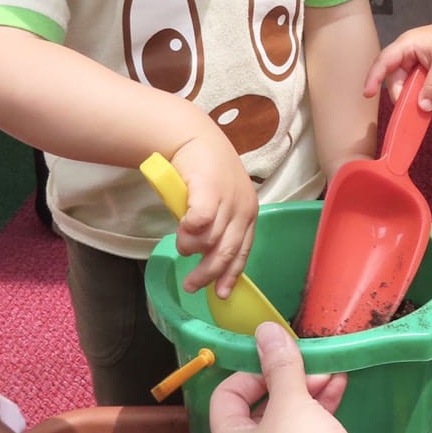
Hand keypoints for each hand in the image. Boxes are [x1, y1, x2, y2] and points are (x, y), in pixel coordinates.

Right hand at [170, 137, 258, 297]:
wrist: (194, 137)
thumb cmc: (207, 171)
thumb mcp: (222, 201)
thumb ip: (220, 227)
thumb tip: (209, 258)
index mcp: (249, 214)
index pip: (243, 252)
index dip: (231, 275)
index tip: (220, 294)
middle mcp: (243, 209)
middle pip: (226, 252)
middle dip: (208, 274)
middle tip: (191, 285)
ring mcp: (227, 199)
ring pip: (210, 240)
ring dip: (192, 249)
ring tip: (181, 247)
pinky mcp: (208, 191)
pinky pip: (200, 222)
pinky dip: (190, 232)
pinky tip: (182, 232)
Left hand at [210, 322, 389, 432]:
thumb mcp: (290, 404)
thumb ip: (280, 365)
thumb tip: (265, 330)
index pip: (226, 395)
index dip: (251, 371)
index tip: (279, 357)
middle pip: (261, 407)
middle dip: (287, 379)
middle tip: (312, 363)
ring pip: (289, 419)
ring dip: (309, 391)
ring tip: (332, 370)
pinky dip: (322, 411)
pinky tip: (340, 388)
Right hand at [362, 20, 431, 115]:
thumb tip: (423, 107)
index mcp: (407, 45)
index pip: (384, 60)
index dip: (374, 77)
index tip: (368, 94)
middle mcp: (406, 55)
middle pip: (396, 80)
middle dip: (405, 98)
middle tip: (417, 113)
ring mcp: (413, 65)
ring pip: (407, 88)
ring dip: (418, 102)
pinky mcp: (421, 74)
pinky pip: (417, 90)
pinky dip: (426, 100)